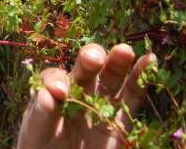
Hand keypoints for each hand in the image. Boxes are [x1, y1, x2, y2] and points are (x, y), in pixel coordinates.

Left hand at [16, 43, 155, 148]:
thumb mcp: (36, 134)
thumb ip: (41, 115)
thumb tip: (48, 96)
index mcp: (53, 93)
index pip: (55, 77)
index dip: (57, 80)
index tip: (60, 92)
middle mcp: (78, 91)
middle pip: (86, 67)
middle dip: (90, 58)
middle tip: (93, 59)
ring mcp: (101, 103)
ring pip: (111, 76)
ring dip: (118, 61)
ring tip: (124, 51)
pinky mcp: (121, 119)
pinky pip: (133, 95)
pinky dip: (141, 77)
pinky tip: (149, 60)